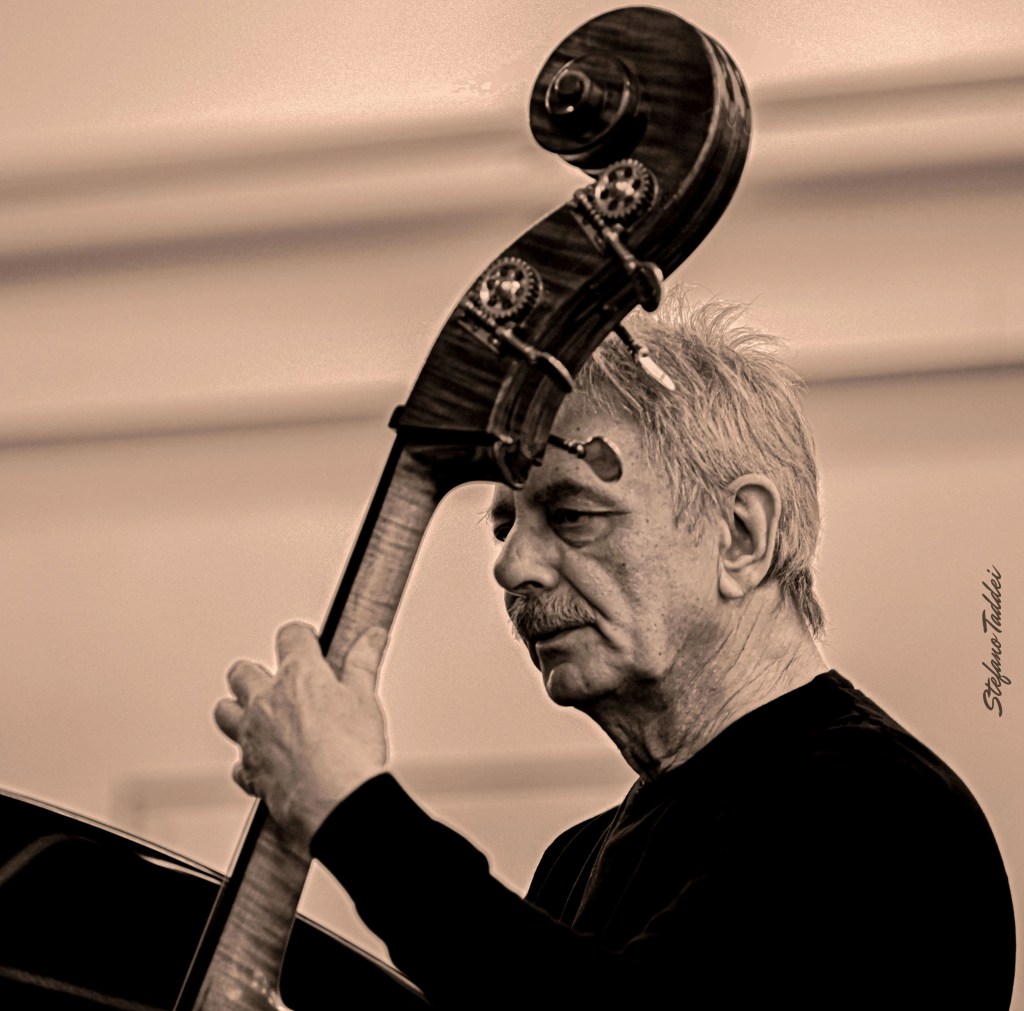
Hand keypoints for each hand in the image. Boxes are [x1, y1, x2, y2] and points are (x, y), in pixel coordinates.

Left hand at [214, 621, 388, 850]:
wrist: (336, 802)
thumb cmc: (351, 750)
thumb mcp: (365, 697)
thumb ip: (364, 662)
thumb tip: (372, 636)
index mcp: (298, 677)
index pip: (289, 636)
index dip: (301, 636)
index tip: (309, 642)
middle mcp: (266, 702)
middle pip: (242, 672)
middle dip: (257, 672)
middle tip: (278, 681)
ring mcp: (253, 737)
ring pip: (225, 712)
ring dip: (238, 710)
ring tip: (260, 716)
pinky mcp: (250, 771)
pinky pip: (238, 763)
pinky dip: (249, 761)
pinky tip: (266, 762)